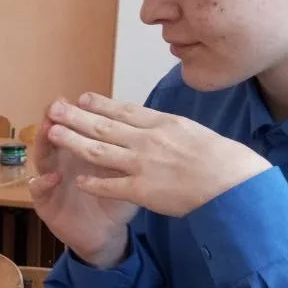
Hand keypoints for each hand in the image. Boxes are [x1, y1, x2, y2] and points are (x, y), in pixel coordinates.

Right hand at [28, 110, 138, 266]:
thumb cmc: (116, 203)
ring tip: (47, 131)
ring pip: (43, 157)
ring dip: (43, 144)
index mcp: (83, 152)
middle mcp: (63, 160)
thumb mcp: (127, 178)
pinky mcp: (44, 202)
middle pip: (57, 136)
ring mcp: (51, 179)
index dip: (80, 115)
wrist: (103, 234)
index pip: (80, 129)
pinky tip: (51, 176)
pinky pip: (38, 190)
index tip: (83, 99)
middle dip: (57, 120)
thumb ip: (130, 158)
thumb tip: (145, 135)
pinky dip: (43, 183)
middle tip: (57, 106)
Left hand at [47, 93, 270, 218]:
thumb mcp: (194, 132)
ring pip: (99, 151)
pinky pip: (110, 185)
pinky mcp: (142, 190)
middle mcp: (148, 140)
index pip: (124, 111)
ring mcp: (143, 164)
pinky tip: (77, 180)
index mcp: (163, 124)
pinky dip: (92, 182)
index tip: (82, 97)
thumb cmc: (223, 159)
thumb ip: (170, 129)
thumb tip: (158, 125)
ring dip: (73, 142)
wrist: (234, 182)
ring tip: (53, 134)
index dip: (100, 104)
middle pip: (103, 126)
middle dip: (75, 117)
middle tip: (54, 108)